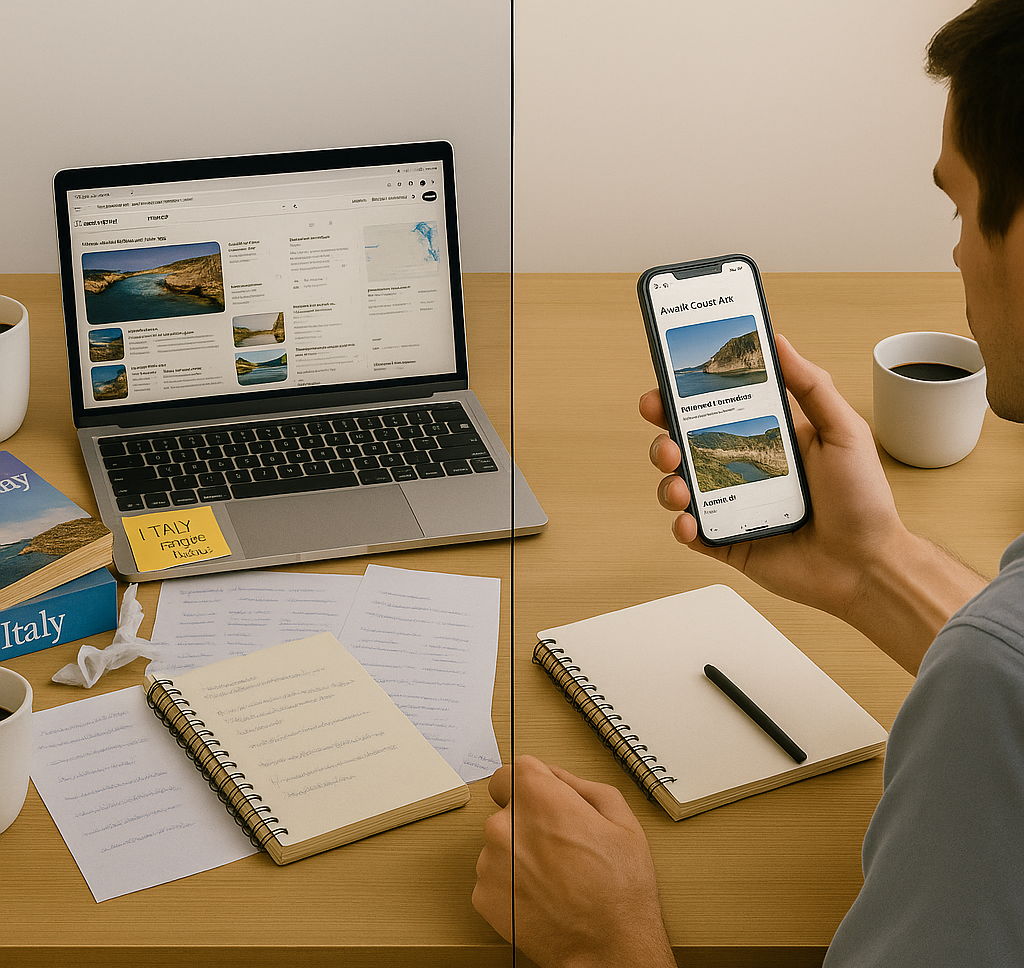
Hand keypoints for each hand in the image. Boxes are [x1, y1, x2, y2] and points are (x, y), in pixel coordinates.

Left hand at [473, 756, 674, 967]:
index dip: (533, 785)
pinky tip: (542, 895)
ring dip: (519, 852)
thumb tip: (554, 775)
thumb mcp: (619, 817)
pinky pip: (493, 876)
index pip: (512, 771)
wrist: (610, 948)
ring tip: (555, 876)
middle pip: (506, 808)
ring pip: (499, 843)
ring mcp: (490, 862)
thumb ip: (579, 784)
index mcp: (536, 797)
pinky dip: (512, 883)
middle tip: (560, 847)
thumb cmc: (621, 887)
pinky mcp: (483, 896)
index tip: (546, 802)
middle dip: (529, 820)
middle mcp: (504, 824)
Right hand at [640, 334, 983, 672]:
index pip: (717, 409)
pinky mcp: (728, 543)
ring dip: (668, 481)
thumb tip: (778, 341)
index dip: (687, 396)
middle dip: (664, 437)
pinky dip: (681, 526)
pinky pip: (692, 533)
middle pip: (687, 446)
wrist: (867, 566)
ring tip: (678, 485)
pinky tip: (688, 522)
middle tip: (663, 434)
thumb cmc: (863, 499)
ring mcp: (732, 507)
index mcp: (766, 437)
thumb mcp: (843, 430)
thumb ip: (811, 385)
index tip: (667, 383)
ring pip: (681, 487)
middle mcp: (744, 469)